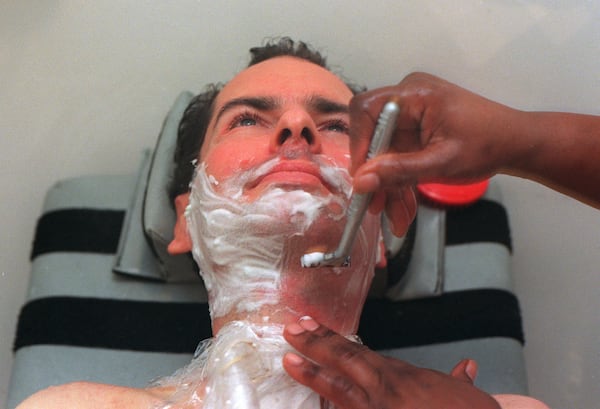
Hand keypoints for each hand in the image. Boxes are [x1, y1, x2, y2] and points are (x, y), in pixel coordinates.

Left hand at [283, 317, 500, 408]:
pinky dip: (331, 407)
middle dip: (314, 345)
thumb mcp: (468, 396)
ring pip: (338, 390)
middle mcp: (386, 392)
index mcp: (401, 377)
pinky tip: (316, 403)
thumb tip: (465, 369)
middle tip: (290, 331)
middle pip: (343, 362)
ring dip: (312, 375)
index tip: (311, 326)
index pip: (358, 351)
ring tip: (290, 361)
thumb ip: (458, 381)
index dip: (331, 338)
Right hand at [348, 72, 520, 234]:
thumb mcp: (442, 162)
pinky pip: (397, 158)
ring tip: (396, 219)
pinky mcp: (415, 133)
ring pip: (384, 154)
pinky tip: (403, 211)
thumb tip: (360, 182)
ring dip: (388, 187)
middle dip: (375, 176)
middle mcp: (407, 99)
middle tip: (375, 207)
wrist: (516, 144)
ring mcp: (411, 117)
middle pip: (373, 137)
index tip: (363, 176)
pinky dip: (400, 183)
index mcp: (415, 94)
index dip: (358, 142)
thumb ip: (399, 171)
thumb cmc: (487, 145)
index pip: (366, 109)